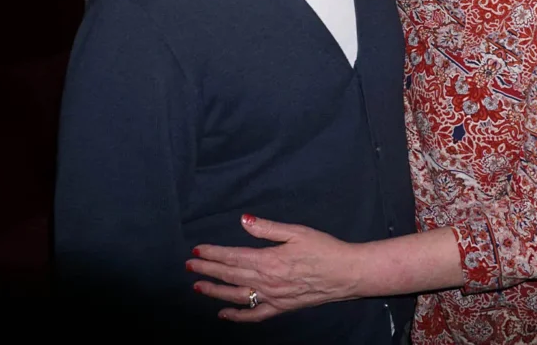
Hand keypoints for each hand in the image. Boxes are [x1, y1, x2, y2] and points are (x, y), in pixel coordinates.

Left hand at [186, 215, 361, 322]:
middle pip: (230, 275)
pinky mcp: (281, 308)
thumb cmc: (324, 248)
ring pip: (236, 296)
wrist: (346, 273)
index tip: (197, 250)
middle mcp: (266, 281)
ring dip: (215, 291)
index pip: (233, 257)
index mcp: (269, 260)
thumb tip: (244, 221)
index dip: (213, 254)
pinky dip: (237, 316)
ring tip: (198, 287)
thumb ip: (267, 228)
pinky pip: (254, 315)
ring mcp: (273, 297)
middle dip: (207, 270)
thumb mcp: (297, 231)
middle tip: (190, 266)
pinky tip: (224, 313)